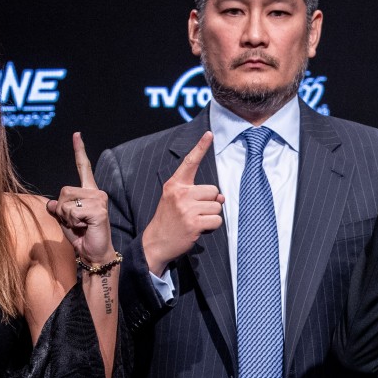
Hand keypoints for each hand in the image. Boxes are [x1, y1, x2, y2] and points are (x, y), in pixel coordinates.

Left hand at [47, 132, 115, 264]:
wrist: (94, 254)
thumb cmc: (81, 237)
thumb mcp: (65, 220)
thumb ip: (58, 208)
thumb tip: (50, 203)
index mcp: (89, 192)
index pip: (84, 168)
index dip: (79, 151)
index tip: (76, 134)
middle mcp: (96, 192)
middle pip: (64, 191)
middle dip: (61, 209)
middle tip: (75, 222)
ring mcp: (99, 200)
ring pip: (65, 202)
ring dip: (66, 217)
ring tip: (80, 225)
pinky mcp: (99, 210)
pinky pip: (72, 212)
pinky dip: (72, 222)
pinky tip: (84, 228)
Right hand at [141, 131, 224, 274]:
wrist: (155, 243)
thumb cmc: (168, 221)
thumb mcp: (175, 201)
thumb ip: (197, 195)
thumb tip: (222, 197)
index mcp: (174, 185)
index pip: (190, 163)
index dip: (201, 147)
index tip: (209, 134)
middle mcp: (180, 193)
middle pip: (213, 190)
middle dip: (209, 203)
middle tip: (194, 213)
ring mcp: (187, 208)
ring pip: (217, 206)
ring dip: (211, 216)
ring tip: (195, 222)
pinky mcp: (194, 223)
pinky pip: (217, 220)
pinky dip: (212, 227)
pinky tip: (199, 230)